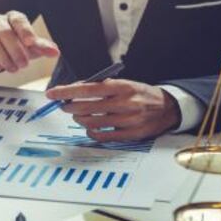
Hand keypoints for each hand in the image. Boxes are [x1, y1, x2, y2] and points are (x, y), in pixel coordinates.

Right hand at [0, 11, 59, 72]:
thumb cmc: (14, 43)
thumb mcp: (29, 45)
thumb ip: (42, 47)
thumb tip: (55, 52)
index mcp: (13, 17)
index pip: (19, 20)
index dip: (25, 31)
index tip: (31, 43)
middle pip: (5, 32)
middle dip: (15, 51)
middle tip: (23, 65)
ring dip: (2, 57)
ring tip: (12, 69)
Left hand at [46, 79, 180, 141]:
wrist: (167, 108)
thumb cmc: (140, 94)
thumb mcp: (123, 84)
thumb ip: (102, 87)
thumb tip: (75, 90)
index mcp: (122, 86)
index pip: (88, 88)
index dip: (67, 91)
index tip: (53, 94)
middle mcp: (125, 103)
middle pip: (86, 107)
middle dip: (70, 107)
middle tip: (65, 106)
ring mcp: (128, 120)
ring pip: (92, 123)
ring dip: (80, 119)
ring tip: (79, 115)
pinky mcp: (130, 134)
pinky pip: (103, 136)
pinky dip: (92, 132)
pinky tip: (90, 128)